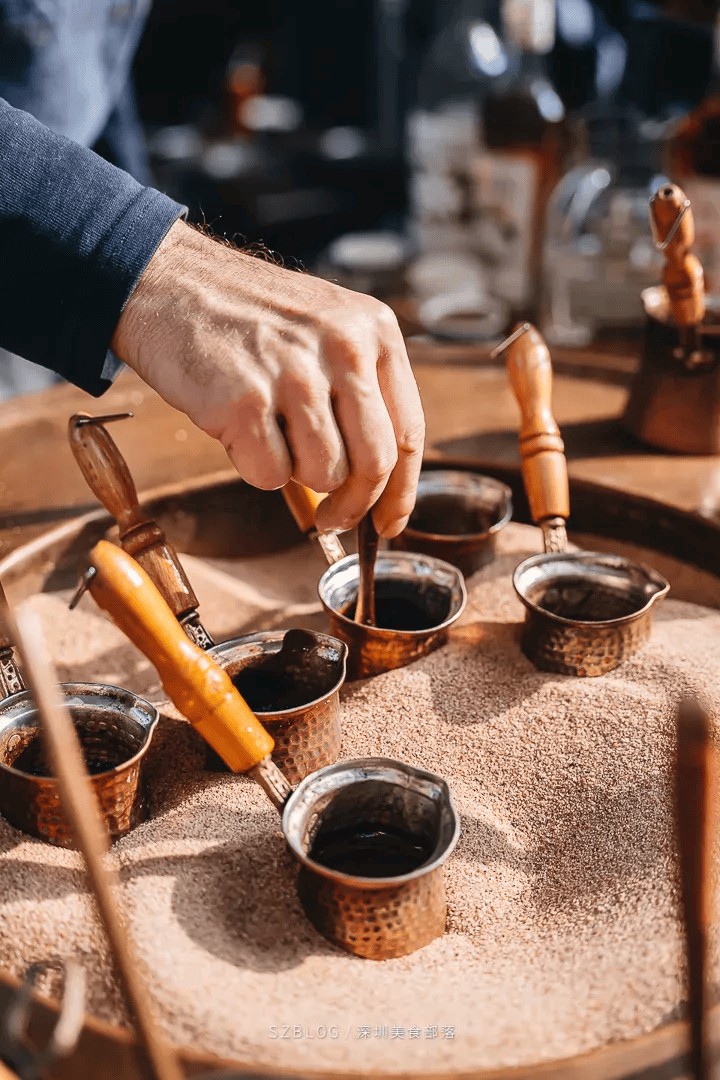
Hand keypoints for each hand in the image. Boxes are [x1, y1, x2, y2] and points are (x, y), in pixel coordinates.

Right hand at [110, 221, 423, 537]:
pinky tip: (239, 429)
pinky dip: (253, 467)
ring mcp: (295, 374)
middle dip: (353, 505)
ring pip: (324, 474)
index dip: (401, 492)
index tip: (388, 525)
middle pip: (375, 463)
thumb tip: (377, 485)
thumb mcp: (324, 331)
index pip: (408, 431)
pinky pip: (270, 475)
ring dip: (295, 473)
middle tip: (330, 520)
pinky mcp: (246, 400)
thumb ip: (358, 393)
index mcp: (375, 332)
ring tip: (268, 431)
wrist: (170, 284)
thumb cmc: (247, 318)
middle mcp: (344, 348)